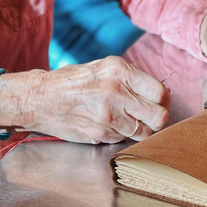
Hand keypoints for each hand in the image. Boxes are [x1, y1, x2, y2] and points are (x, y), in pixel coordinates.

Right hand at [0, 57, 169, 143]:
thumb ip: (131, 79)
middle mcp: (117, 92)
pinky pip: (125, 138)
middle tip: (151, 115)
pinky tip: (112, 124)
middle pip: (159, 116)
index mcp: (119, 70)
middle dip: (159, 118)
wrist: (41, 98)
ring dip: (142, 128)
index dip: (165, 100)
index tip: (161, 102)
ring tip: (129, 119)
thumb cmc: (74, 81)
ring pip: (145, 131)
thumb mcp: (104, 68)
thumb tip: (159, 93)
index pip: (160, 92)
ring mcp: (109, 116)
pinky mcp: (100, 134)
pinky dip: (124, 134)